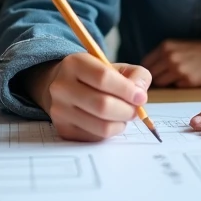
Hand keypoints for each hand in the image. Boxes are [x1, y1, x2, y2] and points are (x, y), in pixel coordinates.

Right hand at [28, 53, 150, 141]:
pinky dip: (110, 132)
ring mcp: (59, 110)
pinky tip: (109, 122)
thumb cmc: (96, 77)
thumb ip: (137, 76)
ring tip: (123, 116)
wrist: (65, 88)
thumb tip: (140, 94)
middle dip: (127, 111)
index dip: (127, 90)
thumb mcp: (117, 68)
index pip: (103, 78)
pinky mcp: (63, 129)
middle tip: (135, 110)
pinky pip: (96, 137)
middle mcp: (62, 86)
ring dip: (121, 124)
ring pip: (102, 126)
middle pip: (103, 105)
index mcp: (74, 63)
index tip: (141, 97)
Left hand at [140, 37, 200, 87]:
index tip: (154, 75)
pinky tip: (190, 80)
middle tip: (167, 80)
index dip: (148, 70)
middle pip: (151, 75)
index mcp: (166, 46)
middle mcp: (169, 56)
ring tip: (178, 79)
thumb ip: (165, 55)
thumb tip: (149, 71)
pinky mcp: (188, 81)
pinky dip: (179, 86)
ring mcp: (178, 69)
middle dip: (156, 79)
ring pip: (161, 83)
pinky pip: (175, 88)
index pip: (145, 63)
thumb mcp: (181, 46)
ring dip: (167, 84)